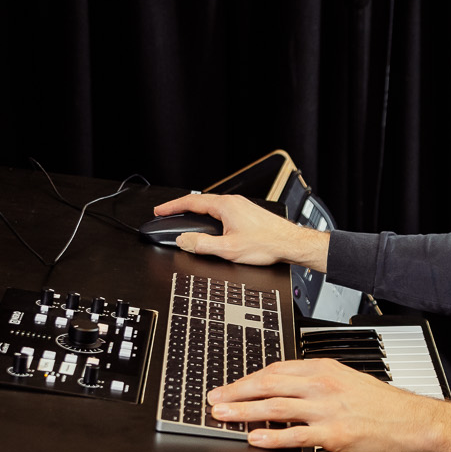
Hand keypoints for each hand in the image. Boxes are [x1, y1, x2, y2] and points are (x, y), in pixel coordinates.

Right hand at [152, 192, 329, 269]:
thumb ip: (203, 245)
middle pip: (200, 202)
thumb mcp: (229, 249)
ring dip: (195, 212)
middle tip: (167, 214)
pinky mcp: (247, 213)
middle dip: (181, 208)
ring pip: (211, 206)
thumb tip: (183, 241)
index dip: (172, 207)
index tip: (160, 210)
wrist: (290, 244)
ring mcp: (241, 206)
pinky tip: (209, 225)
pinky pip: (221, 211)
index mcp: (225, 206)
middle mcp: (233, 202)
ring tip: (184, 219)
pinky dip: (209, 216)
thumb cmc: (266, 244)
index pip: (191, 202)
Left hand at [207, 357, 450, 451]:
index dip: (248, 379)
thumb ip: (317, 384)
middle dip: (237, 391)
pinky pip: (296, 435)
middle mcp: (322, 385)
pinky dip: (272, 436)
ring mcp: (327, 409)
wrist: (414, 421)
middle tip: (215, 399)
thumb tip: (287, 390)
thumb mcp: (347, 381)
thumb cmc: (384, 405)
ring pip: (276, 406)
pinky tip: (255, 437)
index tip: (230, 386)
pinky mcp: (334, 434)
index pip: (276, 370)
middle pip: (269, 384)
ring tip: (223, 415)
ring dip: (245, 410)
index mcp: (324, 369)